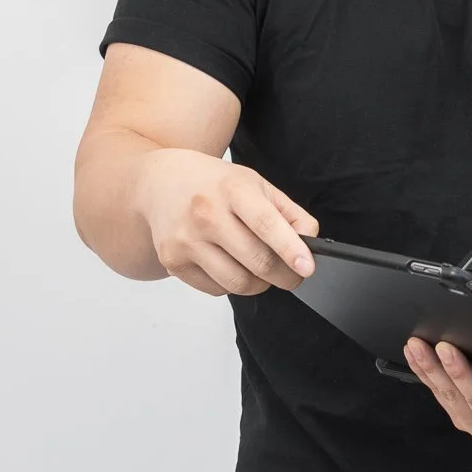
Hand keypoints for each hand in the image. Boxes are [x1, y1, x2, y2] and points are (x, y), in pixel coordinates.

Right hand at [135, 148, 317, 296]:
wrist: (162, 182)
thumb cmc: (215, 184)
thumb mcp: (256, 184)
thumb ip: (288, 212)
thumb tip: (310, 242)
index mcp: (232, 189)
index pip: (265, 224)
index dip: (290, 249)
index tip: (307, 267)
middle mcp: (205, 215)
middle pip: (256, 261)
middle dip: (285, 275)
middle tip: (295, 275)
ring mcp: (185, 240)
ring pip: (237, 282)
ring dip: (261, 284)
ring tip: (264, 271)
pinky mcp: (172, 261)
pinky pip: (216, 289)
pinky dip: (234, 285)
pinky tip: (234, 267)